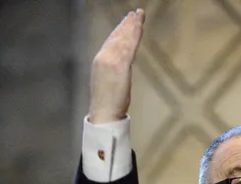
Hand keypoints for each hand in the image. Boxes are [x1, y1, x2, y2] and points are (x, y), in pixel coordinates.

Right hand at [88, 9, 145, 123]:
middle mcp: (103, 57)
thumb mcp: (109, 82)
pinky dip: (135, 35)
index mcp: (100, 61)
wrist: (104, 114)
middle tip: (136, 13)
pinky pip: (130, 46)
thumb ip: (114, 71)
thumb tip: (121, 67)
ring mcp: (111, 61)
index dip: (119, 30)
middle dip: (127, 24)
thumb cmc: (107, 103)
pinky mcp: (120, 66)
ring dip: (133, 25)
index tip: (126, 21)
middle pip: (118, 36)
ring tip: (140, 15)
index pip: (110, 41)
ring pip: (124, 39)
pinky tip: (140, 27)